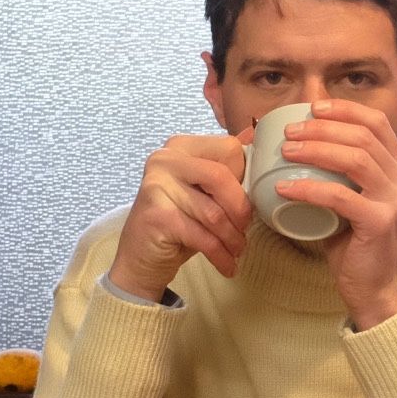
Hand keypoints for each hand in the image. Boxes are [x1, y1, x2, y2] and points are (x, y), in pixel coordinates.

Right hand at [107, 132, 251, 300]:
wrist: (141, 258)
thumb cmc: (179, 223)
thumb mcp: (205, 191)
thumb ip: (226, 164)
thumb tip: (255, 133)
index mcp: (180, 147)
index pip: (229, 150)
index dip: (246, 179)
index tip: (246, 202)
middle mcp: (164, 160)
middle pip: (221, 177)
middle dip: (241, 210)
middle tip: (243, 230)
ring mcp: (156, 186)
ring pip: (214, 213)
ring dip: (232, 238)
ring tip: (236, 249)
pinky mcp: (157, 216)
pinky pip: (203, 237)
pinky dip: (221, 255)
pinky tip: (226, 264)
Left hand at [274, 99, 396, 327]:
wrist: (371, 285)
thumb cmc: (353, 239)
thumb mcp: (350, 196)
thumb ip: (337, 171)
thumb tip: (296, 141)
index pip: (376, 122)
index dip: (345, 109)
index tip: (313, 108)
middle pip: (363, 137)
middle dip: (322, 128)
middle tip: (289, 132)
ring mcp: (395, 200)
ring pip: (356, 160)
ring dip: (316, 150)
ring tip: (286, 151)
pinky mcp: (380, 222)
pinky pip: (341, 197)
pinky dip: (309, 189)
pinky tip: (285, 188)